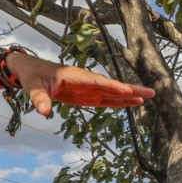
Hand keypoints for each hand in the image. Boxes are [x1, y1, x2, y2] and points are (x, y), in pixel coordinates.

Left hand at [9, 51, 154, 115]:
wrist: (30, 71)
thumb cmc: (32, 77)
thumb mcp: (32, 86)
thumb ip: (39, 98)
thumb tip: (44, 112)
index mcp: (76, 77)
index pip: (98, 82)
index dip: (113, 87)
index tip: (128, 90)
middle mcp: (87, 82)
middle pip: (112, 86)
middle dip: (131, 89)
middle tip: (151, 92)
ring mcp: (89, 89)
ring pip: (113, 93)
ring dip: (129, 95)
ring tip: (148, 98)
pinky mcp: (87, 96)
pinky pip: (106, 99)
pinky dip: (120, 101)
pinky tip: (133, 102)